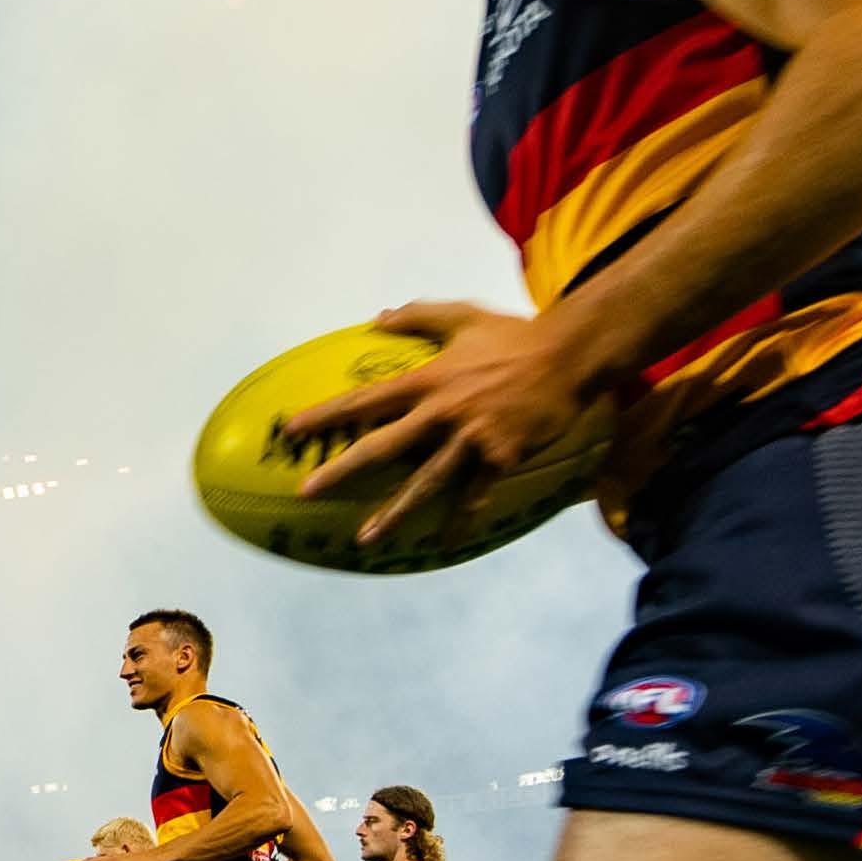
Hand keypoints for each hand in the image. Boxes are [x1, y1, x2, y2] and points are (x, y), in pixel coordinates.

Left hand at [284, 302, 590, 548]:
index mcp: (427, 380)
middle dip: (341, 470)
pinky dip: (457, 522)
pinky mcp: (499, 457)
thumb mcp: (464, 317)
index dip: (327, 414)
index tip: (292, 429)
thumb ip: (418, 316)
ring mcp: (470, 438)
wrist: (569, 356)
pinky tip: (440, 544)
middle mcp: (441, 412)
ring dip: (392, 513)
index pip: (365, 400)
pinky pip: (472, 496)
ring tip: (364, 539)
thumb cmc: (514, 335)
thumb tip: (377, 319)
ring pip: (423, 482)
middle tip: (308, 492)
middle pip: (381, 446)